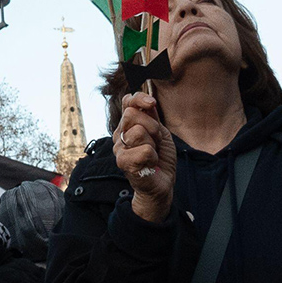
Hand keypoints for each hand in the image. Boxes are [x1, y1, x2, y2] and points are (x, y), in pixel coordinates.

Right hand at [114, 93, 176, 223]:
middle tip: (156, 142)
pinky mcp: (123, 162)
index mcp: (128, 124)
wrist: (162, 183)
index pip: (128, 102)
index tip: (152, 104)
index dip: (139, 98)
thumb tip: (148, 101)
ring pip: (138, 132)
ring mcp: (119, 148)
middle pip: (131, 114)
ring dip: (153, 144)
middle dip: (152, 126)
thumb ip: (152, 117)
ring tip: (153, 154)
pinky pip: (144, 151)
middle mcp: (120, 134)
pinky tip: (150, 164)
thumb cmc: (160, 158)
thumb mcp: (161, 132)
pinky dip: (153, 158)